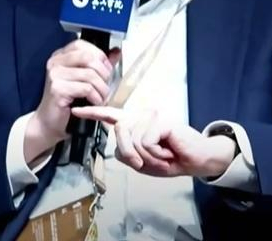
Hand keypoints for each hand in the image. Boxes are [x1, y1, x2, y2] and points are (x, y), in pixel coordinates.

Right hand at [24, 40, 119, 163]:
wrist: (49, 123)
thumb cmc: (68, 102)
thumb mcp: (85, 79)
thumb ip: (99, 64)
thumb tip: (115, 52)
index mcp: (61, 56)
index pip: (82, 45)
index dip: (98, 55)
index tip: (106, 68)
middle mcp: (55, 62)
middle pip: (88, 57)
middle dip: (103, 72)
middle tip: (105, 85)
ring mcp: (54, 75)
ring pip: (89, 74)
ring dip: (102, 88)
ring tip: (102, 97)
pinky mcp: (57, 89)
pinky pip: (86, 88)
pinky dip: (95, 97)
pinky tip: (94, 102)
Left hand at [71, 106, 235, 177]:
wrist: (196, 160)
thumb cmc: (171, 159)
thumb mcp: (142, 161)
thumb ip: (127, 154)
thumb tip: (122, 147)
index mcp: (135, 124)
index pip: (111, 116)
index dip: (92, 113)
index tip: (75, 110)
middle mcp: (141, 116)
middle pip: (119, 133)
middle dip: (131, 154)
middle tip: (148, 162)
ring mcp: (151, 116)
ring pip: (133, 140)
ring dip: (147, 157)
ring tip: (162, 156)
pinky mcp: (161, 121)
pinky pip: (146, 142)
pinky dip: (156, 155)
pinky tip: (168, 152)